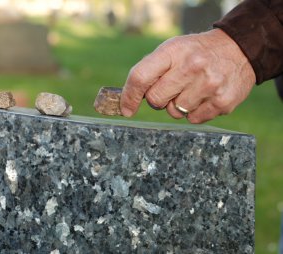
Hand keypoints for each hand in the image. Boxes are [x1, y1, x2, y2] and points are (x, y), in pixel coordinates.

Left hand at [120, 29, 255, 123]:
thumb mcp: (172, 50)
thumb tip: (127, 101)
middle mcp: (192, 67)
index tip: (126, 109)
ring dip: (178, 106)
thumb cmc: (196, 52)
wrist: (239, 49)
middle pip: (155, 100)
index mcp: (173, 51)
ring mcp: (209, 85)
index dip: (129, 96)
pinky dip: (194, 112)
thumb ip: (150, 71)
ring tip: (192, 89)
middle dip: (159, 98)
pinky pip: (193, 120)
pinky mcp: (222, 102)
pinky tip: (204, 96)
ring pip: (174, 113)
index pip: (140, 77)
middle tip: (172, 88)